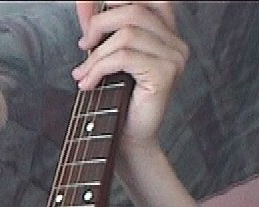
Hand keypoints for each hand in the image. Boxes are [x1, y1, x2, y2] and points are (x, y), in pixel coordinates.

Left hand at [71, 1, 187, 150]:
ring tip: (83, 74)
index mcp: (166, 34)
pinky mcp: (165, 74)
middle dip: (99, 24)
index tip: (88, 10)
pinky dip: (98, 68)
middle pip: (133, 10)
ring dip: (96, 54)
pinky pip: (124, 57)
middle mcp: (176, 42)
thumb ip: (98, 27)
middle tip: (82, 46)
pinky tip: (88, 83)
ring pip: (127, 33)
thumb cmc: (117, 103)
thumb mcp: (104, 57)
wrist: (127, 141)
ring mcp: (174, 58)